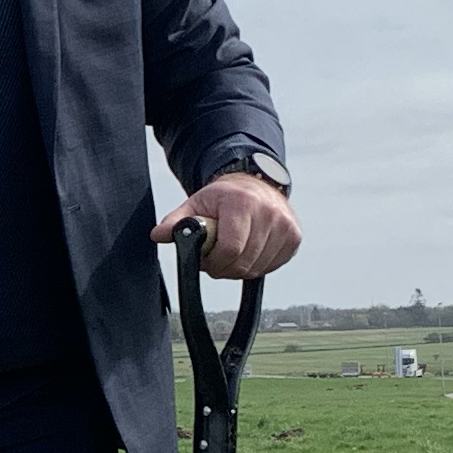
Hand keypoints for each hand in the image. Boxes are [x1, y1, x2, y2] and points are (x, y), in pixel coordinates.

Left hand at [156, 171, 298, 280]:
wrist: (255, 184)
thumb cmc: (223, 197)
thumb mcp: (196, 204)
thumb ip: (176, 222)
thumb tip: (158, 235)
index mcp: (242, 203)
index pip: (230, 249)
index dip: (215, 262)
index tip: (207, 259)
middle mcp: (268, 212)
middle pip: (244, 263)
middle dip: (224, 267)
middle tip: (216, 259)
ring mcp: (285, 225)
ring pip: (258, 268)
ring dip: (240, 268)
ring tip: (231, 252)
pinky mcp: (294, 237)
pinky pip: (272, 266)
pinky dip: (257, 266)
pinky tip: (248, 251)